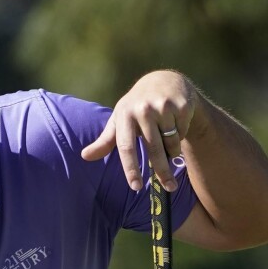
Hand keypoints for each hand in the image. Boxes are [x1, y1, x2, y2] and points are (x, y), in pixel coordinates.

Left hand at [81, 70, 203, 192]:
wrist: (165, 81)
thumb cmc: (136, 106)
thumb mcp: (120, 120)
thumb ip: (105, 141)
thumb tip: (84, 156)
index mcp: (124, 115)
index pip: (126, 147)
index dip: (130, 168)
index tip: (135, 187)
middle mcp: (143, 109)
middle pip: (153, 149)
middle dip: (162, 171)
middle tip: (169, 188)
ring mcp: (163, 106)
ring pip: (171, 143)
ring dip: (172, 150)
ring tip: (167, 139)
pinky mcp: (181, 106)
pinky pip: (183, 133)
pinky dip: (181, 135)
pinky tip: (176, 123)